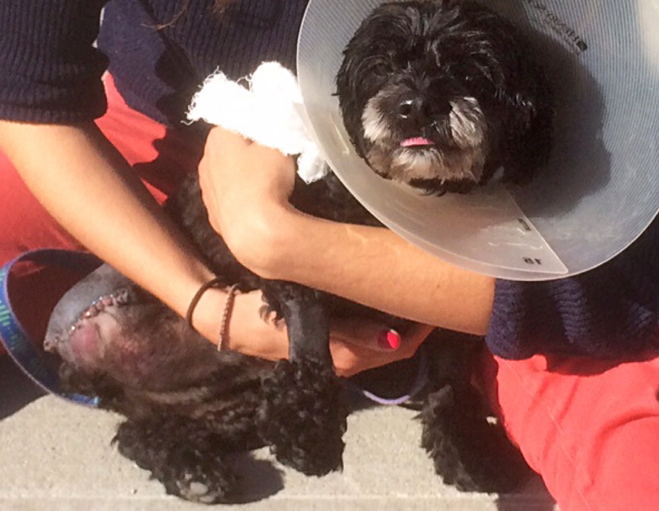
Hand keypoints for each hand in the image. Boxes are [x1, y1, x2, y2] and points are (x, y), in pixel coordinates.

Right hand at [193, 283, 432, 375]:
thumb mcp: (302, 319)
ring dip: (398, 327)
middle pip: (390, 350)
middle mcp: (341, 361)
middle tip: (429, 297)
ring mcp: (332, 354)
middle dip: (413, 329)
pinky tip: (384, 306)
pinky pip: (362, 340)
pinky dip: (380, 327)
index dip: (419, 331)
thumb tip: (394, 340)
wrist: (224, 317)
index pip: (394, 350)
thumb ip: (348, 333)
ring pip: (377, 346)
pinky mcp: (323, 343)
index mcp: (341, 357)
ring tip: (412, 299)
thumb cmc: (260, 315)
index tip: (434, 304)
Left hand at [197, 126, 296, 271]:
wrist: (254, 231)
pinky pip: (228, 197)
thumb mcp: (279, 143)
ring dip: (242, 174)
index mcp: (217, 138)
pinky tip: (255, 203)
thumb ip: (273, 130)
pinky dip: (239, 197)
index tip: (273, 133)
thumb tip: (270, 125)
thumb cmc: (266, 179)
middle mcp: (204, 160)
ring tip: (266, 182)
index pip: (237, 121)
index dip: (257, 125)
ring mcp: (205, 189)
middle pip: (230, 148)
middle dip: (248, 149)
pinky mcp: (211, 214)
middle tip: (272, 155)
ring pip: (227, 173)